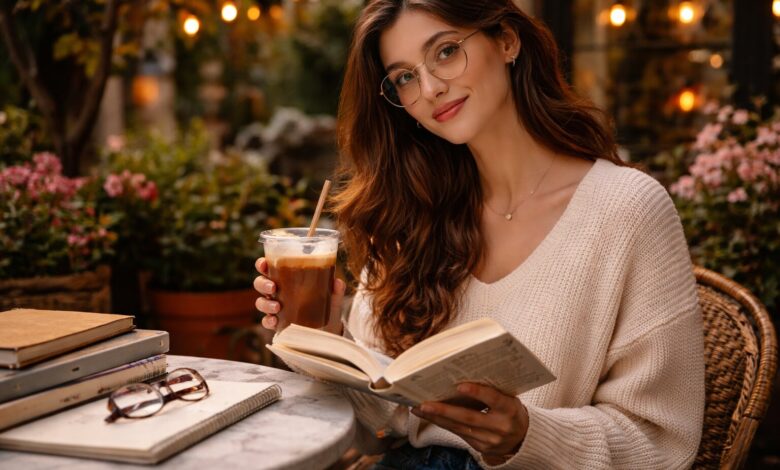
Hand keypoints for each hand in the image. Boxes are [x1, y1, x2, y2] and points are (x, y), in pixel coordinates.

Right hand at [253, 257, 345, 333]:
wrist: (327, 329)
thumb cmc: (325, 305)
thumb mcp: (332, 297)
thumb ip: (335, 290)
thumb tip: (337, 282)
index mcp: (287, 278)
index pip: (269, 268)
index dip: (262, 264)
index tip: (264, 264)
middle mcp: (277, 292)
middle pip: (260, 283)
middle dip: (262, 283)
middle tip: (273, 287)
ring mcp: (275, 308)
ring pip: (260, 302)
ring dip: (265, 303)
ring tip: (277, 306)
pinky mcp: (277, 323)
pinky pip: (266, 321)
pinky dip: (268, 320)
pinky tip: (275, 320)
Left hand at [410, 383, 528, 463]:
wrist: (523, 438)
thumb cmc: (511, 410)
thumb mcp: (508, 397)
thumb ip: (491, 389)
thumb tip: (461, 374)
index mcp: (510, 409)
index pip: (494, 399)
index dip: (477, 392)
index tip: (460, 385)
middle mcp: (500, 427)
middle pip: (469, 418)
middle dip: (445, 411)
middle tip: (425, 404)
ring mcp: (490, 440)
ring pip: (459, 428)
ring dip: (436, 418)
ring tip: (419, 408)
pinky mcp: (480, 448)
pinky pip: (458, 434)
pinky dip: (442, 424)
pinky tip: (429, 416)